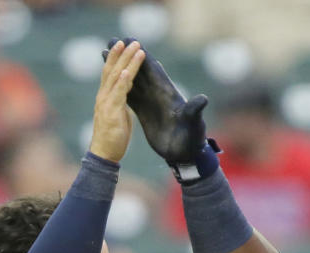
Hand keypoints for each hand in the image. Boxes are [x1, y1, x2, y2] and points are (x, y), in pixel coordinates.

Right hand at [89, 40, 145, 161]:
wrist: (104, 155)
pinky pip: (118, 95)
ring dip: (127, 62)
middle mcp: (104, 96)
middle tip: (131, 39)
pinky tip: (128, 72)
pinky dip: (123, 82)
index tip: (125, 45)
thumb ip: (122, 101)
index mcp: (107, 96)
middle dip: (121, 54)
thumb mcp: (119, 115)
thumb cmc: (113, 137)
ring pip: (116, 77)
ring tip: (136, 48)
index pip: (111, 72)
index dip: (118, 58)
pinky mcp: (112, 113)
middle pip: (112, 69)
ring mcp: (107, 103)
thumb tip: (127, 91)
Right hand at [104, 37, 208, 164]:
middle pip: (141, 70)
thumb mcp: (194, 124)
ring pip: (133, 80)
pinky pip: (130, 95)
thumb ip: (195, 110)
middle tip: (112, 39)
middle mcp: (158, 95)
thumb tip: (202, 99)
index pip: (153, 70)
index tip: (130, 40)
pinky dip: (120, 86)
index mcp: (167, 94)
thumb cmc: (192, 140)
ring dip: (120, 68)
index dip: (142, 56)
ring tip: (106, 54)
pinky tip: (110, 80)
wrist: (186, 155)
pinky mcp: (145, 112)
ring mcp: (151, 102)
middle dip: (127, 55)